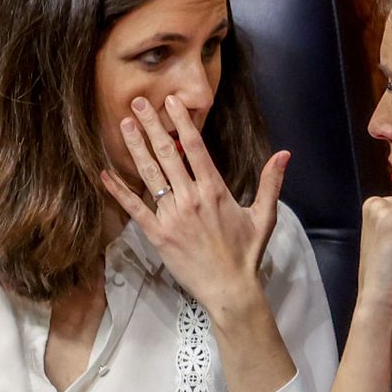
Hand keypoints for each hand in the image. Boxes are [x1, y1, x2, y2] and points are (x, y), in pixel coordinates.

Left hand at [100, 95, 286, 310]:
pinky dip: (119, 190)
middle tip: (139, 103)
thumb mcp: (265, 215)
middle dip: (152, 126)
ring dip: (136, 147)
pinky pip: (135, 208)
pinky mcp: (158, 234)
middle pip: (168, 154)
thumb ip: (271, 182)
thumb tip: (285, 154)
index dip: (182, 123)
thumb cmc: (246, 253)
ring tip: (125, 124)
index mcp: (215, 190)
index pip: (195, 148)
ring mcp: (172, 216)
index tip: (172, 102)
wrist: (229, 289)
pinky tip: (105, 173)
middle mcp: (191, 198)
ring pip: (151, 175)